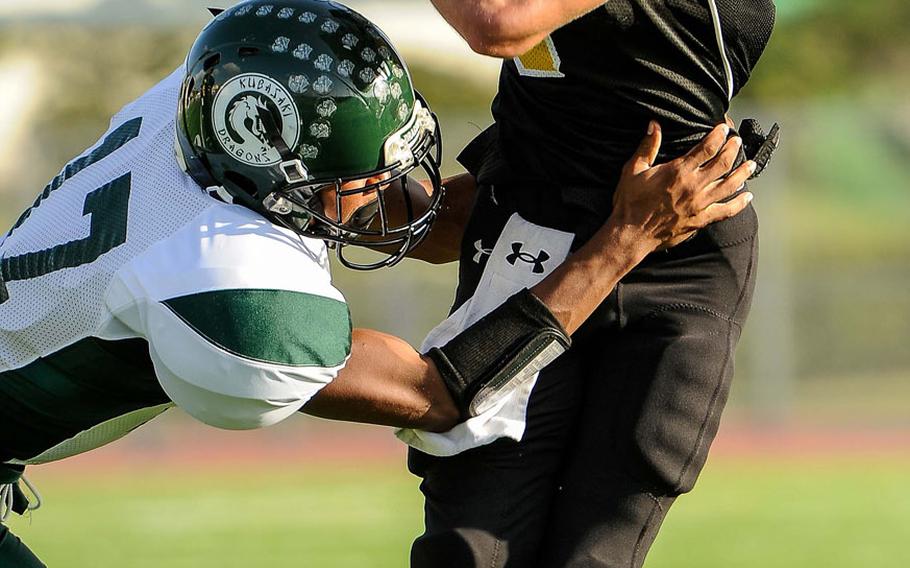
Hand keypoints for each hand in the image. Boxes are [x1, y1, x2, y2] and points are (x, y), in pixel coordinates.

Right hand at [609, 121, 755, 251]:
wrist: (631, 234)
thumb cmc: (630, 202)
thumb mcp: (633, 170)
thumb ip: (647, 146)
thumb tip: (654, 124)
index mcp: (678, 171)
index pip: (707, 147)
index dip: (718, 135)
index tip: (724, 128)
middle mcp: (693, 186)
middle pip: (723, 163)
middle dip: (733, 149)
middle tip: (737, 142)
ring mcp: (699, 204)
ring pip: (730, 185)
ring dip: (742, 173)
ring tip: (751, 165)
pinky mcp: (700, 220)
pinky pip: (726, 211)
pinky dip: (739, 203)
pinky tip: (747, 197)